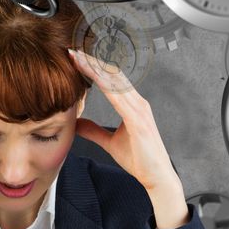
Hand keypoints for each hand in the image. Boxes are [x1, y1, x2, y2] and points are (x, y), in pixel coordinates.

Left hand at [68, 49, 177, 190]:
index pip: (111, 80)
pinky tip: (92, 77)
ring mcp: (139, 110)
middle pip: (113, 75)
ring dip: (95, 68)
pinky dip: (105, 85)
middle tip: (72, 51)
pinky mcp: (138, 120)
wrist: (156, 177)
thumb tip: (77, 122)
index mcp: (132, 105)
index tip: (76, 59)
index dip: (94, 67)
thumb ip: (94, 131)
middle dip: (92, 62)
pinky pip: (119, 97)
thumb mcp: (110, 142)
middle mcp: (137, 102)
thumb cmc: (139, 159)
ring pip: (115, 81)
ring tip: (78, 58)